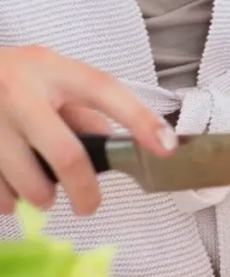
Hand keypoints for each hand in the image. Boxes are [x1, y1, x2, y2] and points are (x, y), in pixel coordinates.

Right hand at [0, 46, 176, 215]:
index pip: (106, 93)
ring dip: (41, 197)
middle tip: (88, 206)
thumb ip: (85, 108)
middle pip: (66, 153)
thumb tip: (113, 145)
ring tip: (44, 196)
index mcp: (52, 70)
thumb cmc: (17, 77)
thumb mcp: (55, 78)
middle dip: (83, 189)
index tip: (166, 149)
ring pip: (26, 178)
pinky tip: (12, 194)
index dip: (140, 121)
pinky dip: (7, 200)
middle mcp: (19, 92)